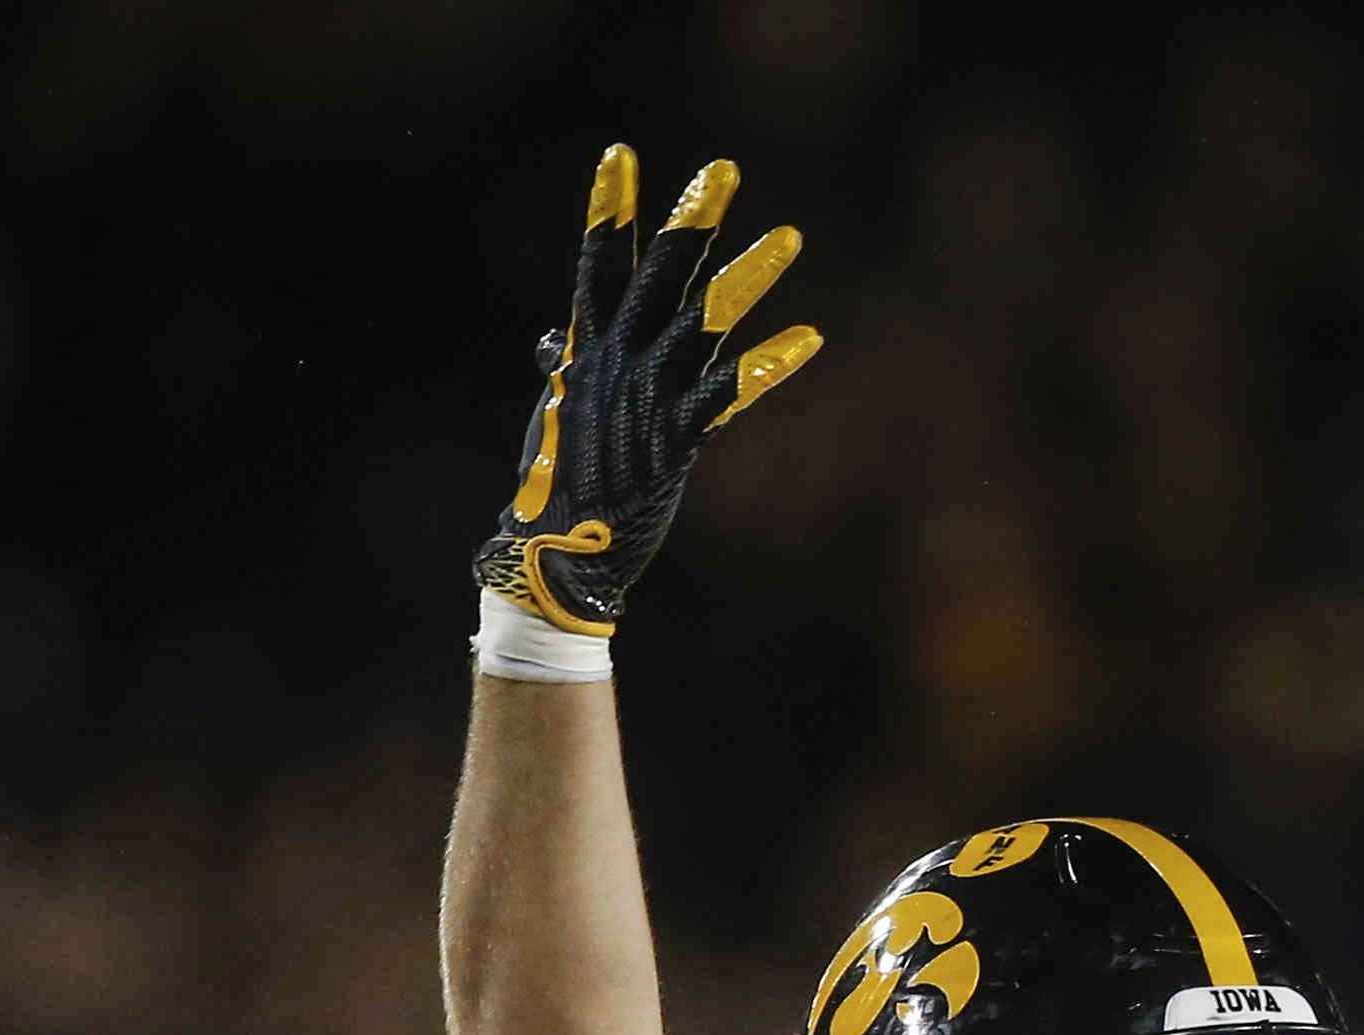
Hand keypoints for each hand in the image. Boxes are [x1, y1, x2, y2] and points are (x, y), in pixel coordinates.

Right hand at [475, 142, 821, 636]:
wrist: (556, 552)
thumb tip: (560, 339)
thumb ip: (573, 366)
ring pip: (704, 322)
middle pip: (659, 276)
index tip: (620, 155)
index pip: (598, 265)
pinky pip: (728, 394)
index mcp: (588, 349)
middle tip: (723, 170)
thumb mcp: (560, 411)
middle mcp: (616, 362)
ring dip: (749, 277)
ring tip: (789, 238)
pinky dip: (767, 366)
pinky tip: (807, 337)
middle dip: (691, 221)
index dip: (609, 211)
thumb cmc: (557, 484)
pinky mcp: (676, 440)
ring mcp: (647, 398)